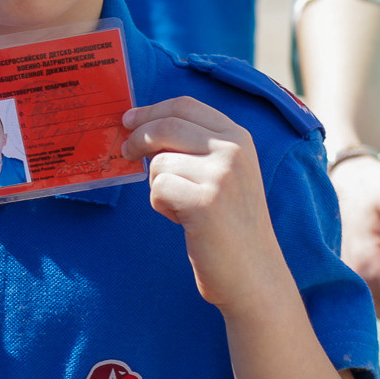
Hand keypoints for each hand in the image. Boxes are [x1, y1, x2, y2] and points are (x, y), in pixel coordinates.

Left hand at [124, 98, 284, 313]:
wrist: (254, 273)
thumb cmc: (231, 225)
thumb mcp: (228, 173)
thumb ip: (197, 147)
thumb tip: (144, 127)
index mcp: (239, 137)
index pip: (186, 105)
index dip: (152, 110)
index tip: (130, 120)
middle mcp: (233, 150)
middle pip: (167, 126)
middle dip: (138, 138)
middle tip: (125, 152)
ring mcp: (221, 175)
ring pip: (159, 162)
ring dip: (159, 187)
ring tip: (182, 208)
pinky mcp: (204, 202)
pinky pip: (158, 189)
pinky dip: (162, 206)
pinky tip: (183, 221)